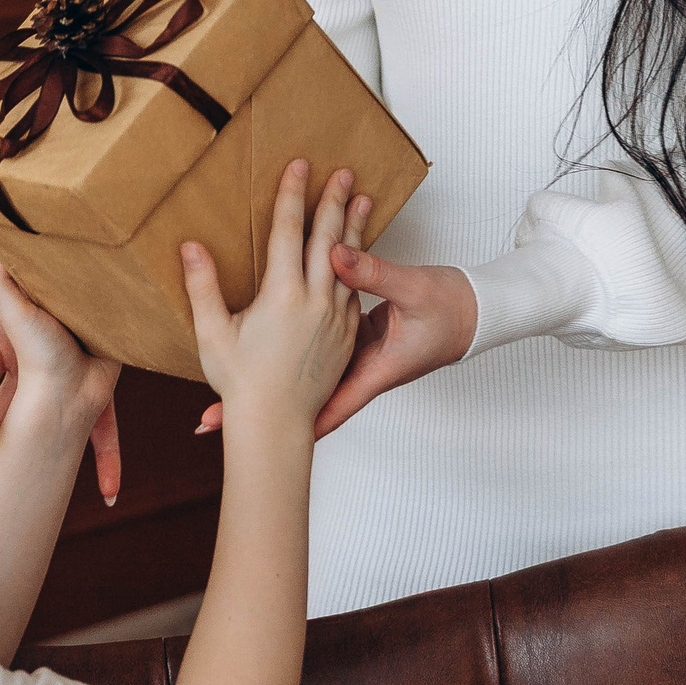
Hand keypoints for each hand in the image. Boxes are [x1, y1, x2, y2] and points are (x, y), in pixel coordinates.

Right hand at [0, 244, 121, 512]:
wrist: (95, 272)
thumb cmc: (49, 265)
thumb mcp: (15, 262)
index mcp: (5, 346)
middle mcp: (28, 373)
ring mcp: (59, 386)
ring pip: (44, 437)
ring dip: (35, 475)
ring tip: (25, 515)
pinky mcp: (96, 390)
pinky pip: (104, 430)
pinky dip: (108, 459)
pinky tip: (112, 493)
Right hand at [180, 162, 365, 432]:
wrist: (276, 423)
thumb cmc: (239, 382)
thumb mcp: (213, 332)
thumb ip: (202, 286)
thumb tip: (191, 246)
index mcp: (282, 294)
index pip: (290, 231)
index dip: (293, 195)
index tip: (299, 166)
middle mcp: (315, 301)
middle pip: (328, 238)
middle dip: (333, 201)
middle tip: (343, 171)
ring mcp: (336, 318)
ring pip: (349, 261)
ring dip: (354, 227)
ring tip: (362, 200)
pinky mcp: (346, 336)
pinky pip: (354, 290)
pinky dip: (358, 264)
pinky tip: (359, 254)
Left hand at [194, 246, 475, 441]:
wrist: (476, 313)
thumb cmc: (451, 312)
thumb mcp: (414, 291)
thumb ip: (374, 273)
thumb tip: (334, 253)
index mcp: (370, 371)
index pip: (325, 409)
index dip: (285, 425)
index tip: (245, 431)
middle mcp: (357, 372)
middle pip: (302, 402)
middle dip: (258, 412)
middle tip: (209, 420)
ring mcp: (354, 357)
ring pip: (303, 377)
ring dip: (268, 381)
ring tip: (222, 393)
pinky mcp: (354, 340)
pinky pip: (312, 348)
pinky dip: (286, 348)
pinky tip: (261, 338)